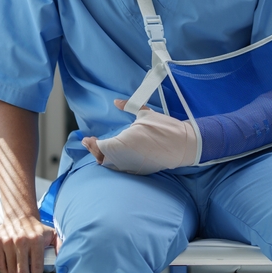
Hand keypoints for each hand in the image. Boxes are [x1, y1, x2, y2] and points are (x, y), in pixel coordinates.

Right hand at [0, 213, 55, 272]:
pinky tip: (10, 270)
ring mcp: (8, 242)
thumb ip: (60, 246)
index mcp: (36, 240)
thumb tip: (65, 258)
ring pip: (11, 269)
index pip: (36, 266)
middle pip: (22, 271)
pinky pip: (0, 264)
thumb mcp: (52, 234)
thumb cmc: (36, 229)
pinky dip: (4, 271)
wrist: (20, 216)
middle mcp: (21, 241)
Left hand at [81, 99, 196, 173]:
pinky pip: (122, 168)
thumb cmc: (163, 128)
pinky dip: (115, 163)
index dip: (93, 144)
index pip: (101, 147)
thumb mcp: (145, 114)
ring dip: (104, 158)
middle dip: (95, 152)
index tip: (88, 139)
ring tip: (100, 151)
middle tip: (91, 144)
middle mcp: (124, 158)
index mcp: (122, 143)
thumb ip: (128, 107)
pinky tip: (114, 156)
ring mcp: (132, 166)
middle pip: (103, 159)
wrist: (183, 145)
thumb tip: (116, 102)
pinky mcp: (139, 170)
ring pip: (112, 166)